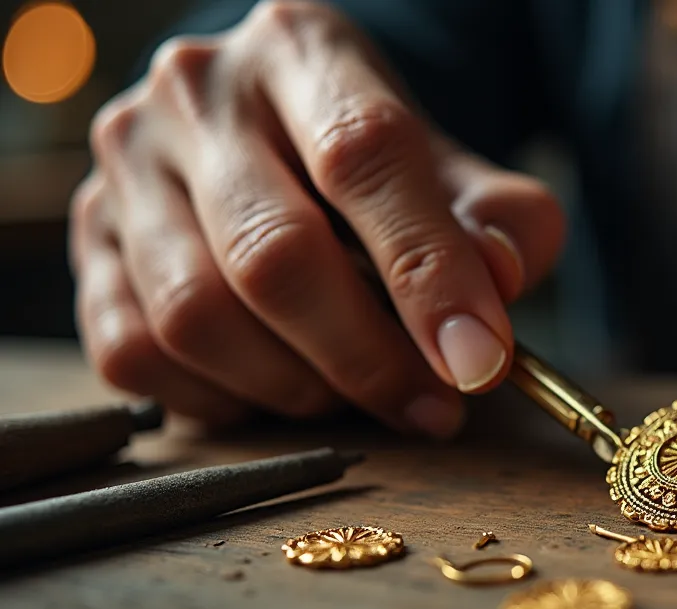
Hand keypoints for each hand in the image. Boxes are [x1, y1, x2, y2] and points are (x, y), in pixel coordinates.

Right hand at [69, 0, 564, 434]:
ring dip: (296, 387)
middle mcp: (196, 93)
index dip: (428, 272)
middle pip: (275, 253)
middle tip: (434, 406)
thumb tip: (498, 285)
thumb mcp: (458, 173)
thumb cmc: (380, 165)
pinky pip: (136, 353)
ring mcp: (128, 166)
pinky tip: (279, 388)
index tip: (480, 361)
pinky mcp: (88, 239)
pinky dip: (221, 398)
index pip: (364, 154)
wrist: (276, 135)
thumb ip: (503, 223)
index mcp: (301, 48)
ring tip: (358, 394)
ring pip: (197, 316)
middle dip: (368, 356)